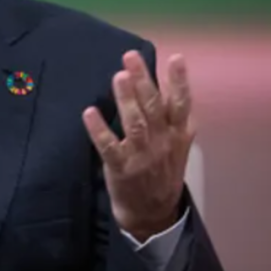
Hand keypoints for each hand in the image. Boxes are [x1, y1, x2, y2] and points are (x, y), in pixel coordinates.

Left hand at [82, 50, 194, 241]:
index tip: (175, 58)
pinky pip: (109, 147)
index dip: (179, 81)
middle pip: (154, 107)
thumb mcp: (179, 143)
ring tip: (118, 77)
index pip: (181, 104)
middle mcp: (162, 142)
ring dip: (126, 100)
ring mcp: (142, 156)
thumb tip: (172, 79)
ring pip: (135, 124)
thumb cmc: (163, 169)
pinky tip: (89, 112)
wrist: (154, 213)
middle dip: (143, 80)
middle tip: (131, 57)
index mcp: (178, 133)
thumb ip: (175, 115)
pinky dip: (99, 130)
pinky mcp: (121, 168)